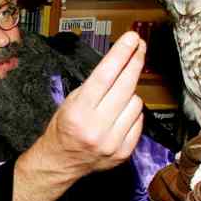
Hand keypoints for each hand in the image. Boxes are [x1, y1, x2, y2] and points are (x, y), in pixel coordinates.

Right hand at [37, 31, 146, 177]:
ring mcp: (112, 141)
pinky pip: (139, 121)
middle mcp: (96, 127)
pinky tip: (120, 116)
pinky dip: (132, 114)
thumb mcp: (71, 102)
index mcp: (78, 112)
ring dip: (129, 95)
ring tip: (116, 99)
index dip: (121, 54)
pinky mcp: (123, 152)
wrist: (60, 162)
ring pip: (136, 102)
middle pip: (125, 86)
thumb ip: (96, 85)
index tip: (132, 38)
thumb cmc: (64, 128)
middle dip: (134, 62)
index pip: (106, 75)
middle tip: (139, 48)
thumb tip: (122, 61)